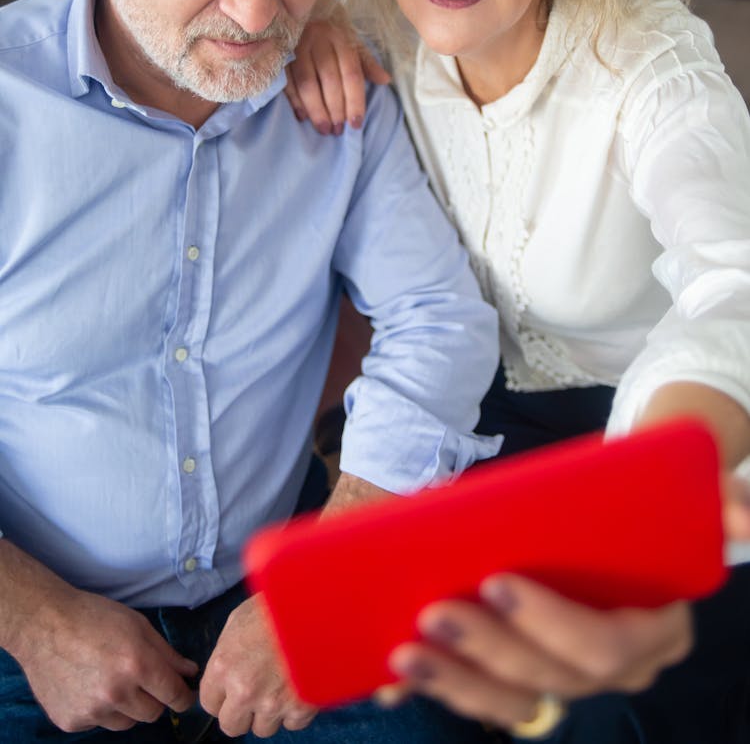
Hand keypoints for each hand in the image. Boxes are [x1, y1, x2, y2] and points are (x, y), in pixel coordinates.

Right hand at [13, 586, 197, 732]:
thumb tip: (189, 672)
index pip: (174, 696)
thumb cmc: (94, 617)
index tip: (184, 695)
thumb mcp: (138, 625)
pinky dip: (100, 710)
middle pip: (152, 714)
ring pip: (127, 722)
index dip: (183, 696)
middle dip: (155, 699)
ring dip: (127, 707)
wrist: (43, 625)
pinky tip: (88, 685)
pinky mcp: (71, 722)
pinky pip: (98, 724)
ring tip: (111, 680)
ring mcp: (92, 711)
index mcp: (138, 665)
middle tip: (143, 681)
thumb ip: (167, 652)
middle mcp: (117, 693)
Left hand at [200, 595, 316, 737]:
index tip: (233, 687)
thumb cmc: (276, 605)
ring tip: (282, 682)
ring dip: (270, 711)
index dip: (222, 695)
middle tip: (257, 690)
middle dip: (242, 711)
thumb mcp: (239, 620)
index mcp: (223, 667)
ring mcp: (273, 704)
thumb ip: (226, 653)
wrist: (317, 603)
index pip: (209, 704)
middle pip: (232, 726)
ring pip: (263, 728)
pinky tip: (299, 684)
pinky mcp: (300, 708)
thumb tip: (224, 673)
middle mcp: (244, 691)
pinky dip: (295, 710)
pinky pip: (292, 723)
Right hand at [286, 15, 389, 135]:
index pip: (352, 74)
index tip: (356, 124)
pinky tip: (302, 116)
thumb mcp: (351, 43)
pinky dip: (295, 101)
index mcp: (340, 39)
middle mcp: (319, 40)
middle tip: (337, 130)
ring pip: (308, 83)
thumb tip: (385, 80)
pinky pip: (287, 81)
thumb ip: (366, 63)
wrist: (297, 12)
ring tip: (324, 128)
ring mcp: (296, 46)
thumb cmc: (329, 33)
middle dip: (335, 109)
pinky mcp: (279, 54)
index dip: (355, 101)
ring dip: (316, 109)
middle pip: (330, 80)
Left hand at [377, 477, 749, 729]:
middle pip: (547, 678)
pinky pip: (480, 696)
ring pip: (509, 701)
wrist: (622, 510)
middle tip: (432, 612)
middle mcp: (609, 669)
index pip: (605, 646)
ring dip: (453, 684)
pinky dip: (437, 690)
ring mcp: (561, 677)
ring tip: (400, 655)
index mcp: (653, 631)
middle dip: (487, 652)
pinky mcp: (519, 674)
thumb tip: (744, 513)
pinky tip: (386, 680)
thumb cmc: (645, 499)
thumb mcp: (687, 488)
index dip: (552, 625)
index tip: (499, 582)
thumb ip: (722, 500)